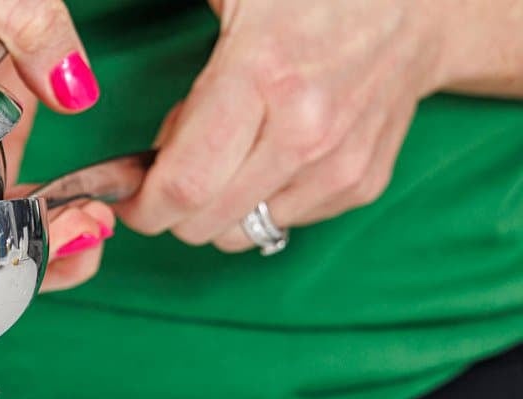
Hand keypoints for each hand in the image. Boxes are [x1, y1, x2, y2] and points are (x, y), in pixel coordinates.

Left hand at [120, 0, 447, 251]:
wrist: (414, 5)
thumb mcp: (230, 2)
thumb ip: (177, 87)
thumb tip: (126, 165)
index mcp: (261, 78)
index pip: (183, 186)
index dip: (141, 206)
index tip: (126, 195)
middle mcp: (305, 132)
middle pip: (204, 223)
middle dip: (171, 208)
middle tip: (177, 161)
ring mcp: (338, 164)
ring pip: (239, 234)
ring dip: (216, 208)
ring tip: (230, 150)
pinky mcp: (360, 184)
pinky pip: (280, 224)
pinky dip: (259, 202)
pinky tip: (269, 153)